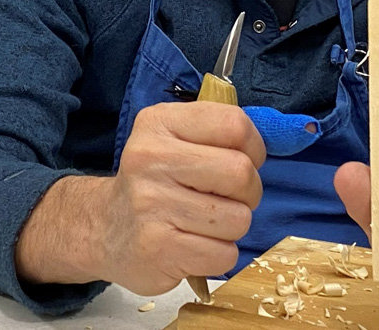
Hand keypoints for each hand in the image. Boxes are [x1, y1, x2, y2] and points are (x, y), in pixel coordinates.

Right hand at [15, 101, 264, 294]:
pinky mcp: (158, 248)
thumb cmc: (156, 182)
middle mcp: (150, 159)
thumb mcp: (175, 139)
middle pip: (241, 173)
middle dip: (248, 192)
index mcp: (160, 123)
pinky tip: (194, 245)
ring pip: (238, 218)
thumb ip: (218, 132)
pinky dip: (219, 254)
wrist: (103, 229)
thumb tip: (274, 137)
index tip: (243, 160)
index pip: (234, 124)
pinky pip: (224, 254)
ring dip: (232, 226)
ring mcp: (151, 205)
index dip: (253, 147)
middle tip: (227, 198)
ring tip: (205, 223)